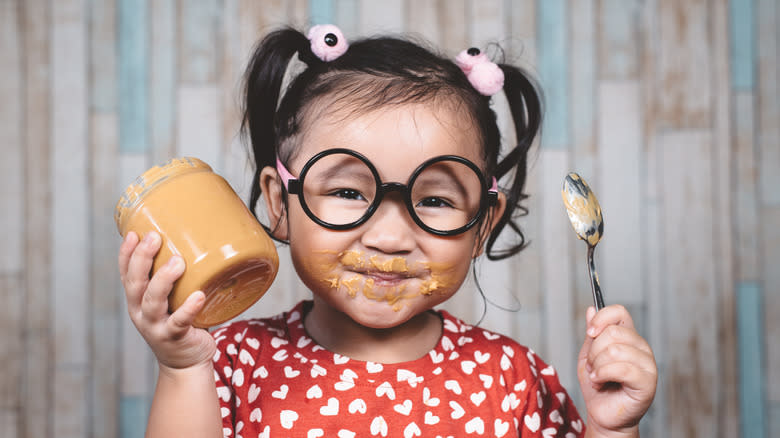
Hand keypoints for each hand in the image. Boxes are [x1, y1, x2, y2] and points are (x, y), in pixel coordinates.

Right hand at [119, 231, 215, 369]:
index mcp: (138, 300)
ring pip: (152, 301)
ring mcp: (155, 326)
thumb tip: (195, 241)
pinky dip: (188, 309)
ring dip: (163, 280)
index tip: (134, 233)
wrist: (186, 362)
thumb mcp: (171, 299)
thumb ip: (174, 277)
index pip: (126, 273)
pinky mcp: (174, 338)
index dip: (126, 254)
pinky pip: (179, 322)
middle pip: (135, 283)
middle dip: (142, 258)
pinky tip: (198, 296)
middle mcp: (141, 312)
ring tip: (177, 262)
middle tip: (154, 237)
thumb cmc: (180, 322)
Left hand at [577, 305, 656, 436]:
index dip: (601, 319)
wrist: (602, 414)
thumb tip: (591, 309)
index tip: (590, 332)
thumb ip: (592, 334)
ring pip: (614, 350)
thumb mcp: (589, 355)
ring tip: (597, 377)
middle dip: (594, 351)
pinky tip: (600, 383)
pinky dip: (602, 375)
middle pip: (613, 332)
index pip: (619, 312)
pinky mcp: (647, 382)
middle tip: (593, 367)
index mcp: (628, 338)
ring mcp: (647, 364)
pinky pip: (621, 369)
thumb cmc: (598, 387)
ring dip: (597, 366)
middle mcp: (641, 347)